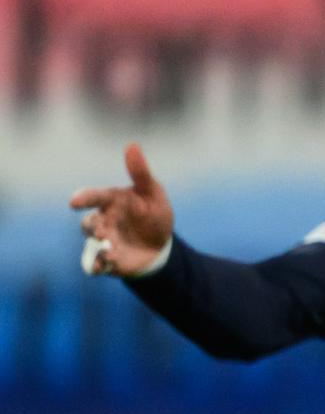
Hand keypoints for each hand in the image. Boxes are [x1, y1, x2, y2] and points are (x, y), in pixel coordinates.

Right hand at [67, 143, 172, 277]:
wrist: (160, 246)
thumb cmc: (153, 214)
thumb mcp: (152, 193)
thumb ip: (140, 173)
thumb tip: (132, 145)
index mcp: (111, 202)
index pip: (95, 197)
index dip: (84, 198)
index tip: (75, 201)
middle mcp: (102, 220)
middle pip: (89, 223)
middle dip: (94, 227)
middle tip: (102, 231)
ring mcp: (103, 240)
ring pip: (91, 244)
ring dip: (97, 248)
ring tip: (109, 251)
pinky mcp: (106, 259)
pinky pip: (95, 264)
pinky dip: (95, 266)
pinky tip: (100, 268)